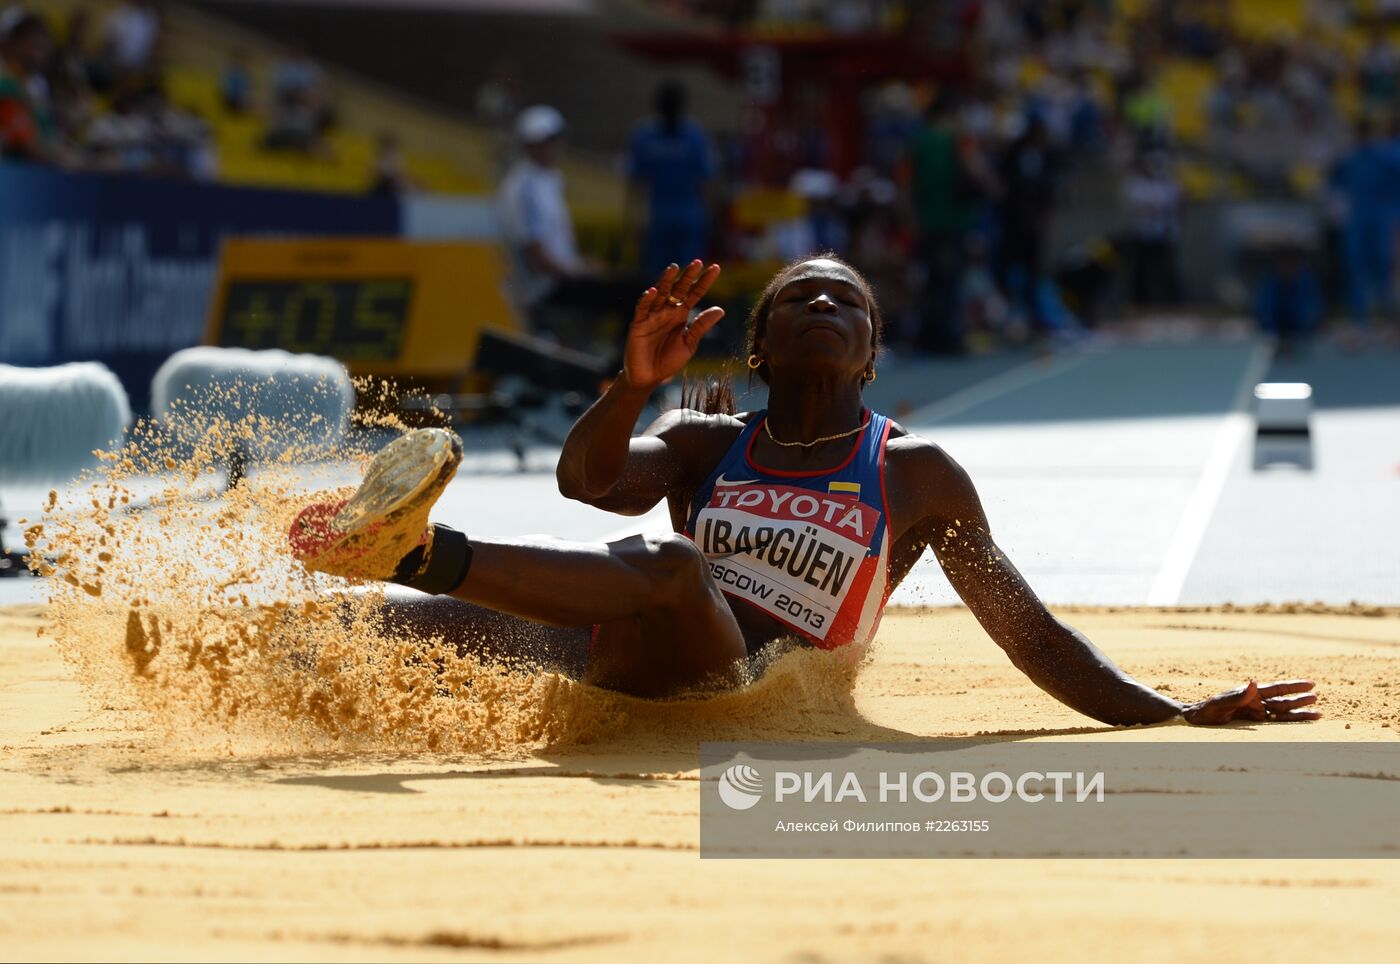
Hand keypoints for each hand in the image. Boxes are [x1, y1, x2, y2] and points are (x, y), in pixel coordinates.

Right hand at [622, 260, 724, 389]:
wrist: (649, 377)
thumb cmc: (669, 360)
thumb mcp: (689, 343)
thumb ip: (701, 326)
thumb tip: (721, 309)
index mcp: (681, 314)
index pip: (694, 293)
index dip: (704, 281)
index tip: (716, 268)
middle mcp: (667, 311)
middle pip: (678, 289)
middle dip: (687, 276)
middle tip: (697, 262)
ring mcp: (652, 315)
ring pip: (660, 293)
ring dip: (666, 280)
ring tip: (674, 268)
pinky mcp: (639, 323)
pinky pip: (642, 309)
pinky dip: (647, 300)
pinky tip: (653, 291)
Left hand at [1181, 679, 1318, 724]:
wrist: (1195, 720)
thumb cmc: (1206, 710)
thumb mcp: (1221, 703)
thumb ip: (1238, 695)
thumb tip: (1255, 682)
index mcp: (1250, 693)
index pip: (1277, 689)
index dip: (1294, 687)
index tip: (1311, 684)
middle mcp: (1255, 702)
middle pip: (1282, 700)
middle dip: (1299, 700)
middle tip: (1317, 698)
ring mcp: (1255, 713)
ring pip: (1282, 713)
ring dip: (1298, 713)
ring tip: (1317, 714)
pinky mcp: (1253, 724)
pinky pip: (1274, 724)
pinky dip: (1287, 724)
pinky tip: (1298, 724)